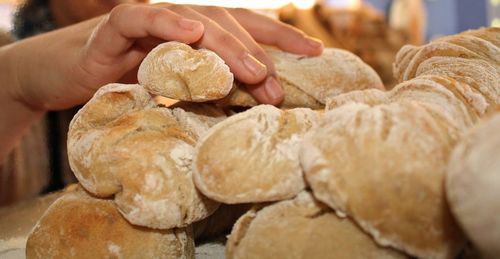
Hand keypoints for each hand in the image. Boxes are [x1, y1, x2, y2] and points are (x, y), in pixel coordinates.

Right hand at [11, 3, 322, 110]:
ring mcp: (151, 20)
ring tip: (252, 71)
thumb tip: (254, 107)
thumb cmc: (125, 83)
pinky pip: (142, 17)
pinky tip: (192, 33)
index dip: (282, 38)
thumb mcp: (176, 91)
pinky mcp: (116, 26)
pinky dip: (167, 23)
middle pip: (229, 26)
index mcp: (200, 36)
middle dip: (258, 55)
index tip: (317, 54)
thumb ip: (210, 90)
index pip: (248, 30)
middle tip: (279, 89)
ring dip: (227, 45)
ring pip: (196, 21)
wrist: (64, 76)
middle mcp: (181, 22)